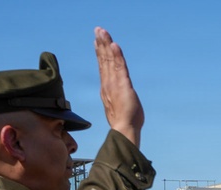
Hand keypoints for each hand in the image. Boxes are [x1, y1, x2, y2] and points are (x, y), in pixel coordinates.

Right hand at [94, 27, 143, 146]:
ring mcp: (114, 83)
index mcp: (107, 88)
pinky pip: (119, 66)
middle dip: (101, 43)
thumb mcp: (119, 107)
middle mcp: (108, 83)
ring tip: (102, 31)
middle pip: (104, 59)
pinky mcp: (123, 84)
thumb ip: (117, 101)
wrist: (124, 129)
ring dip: (106, 44)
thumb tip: (119, 101)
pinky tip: (114, 44)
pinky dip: (116, 55)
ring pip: (109, 60)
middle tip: (98, 30)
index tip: (96, 42)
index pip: (103, 67)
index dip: (100, 53)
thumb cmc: (124, 123)